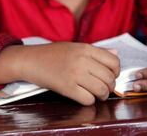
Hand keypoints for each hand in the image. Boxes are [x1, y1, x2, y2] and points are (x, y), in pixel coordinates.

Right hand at [0, 42, 119, 105]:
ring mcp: (74, 74)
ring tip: (95, 93)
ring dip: (101, 95)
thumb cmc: (52, 54)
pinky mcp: (67, 88)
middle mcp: (82, 60)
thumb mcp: (74, 47)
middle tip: (103, 87)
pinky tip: (83, 95)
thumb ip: (96, 51)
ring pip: (101, 90)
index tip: (110, 75)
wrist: (30, 60)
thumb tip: (117, 54)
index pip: (114, 61)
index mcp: (85, 48)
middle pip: (109, 78)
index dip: (116, 71)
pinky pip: (88, 99)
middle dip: (109, 86)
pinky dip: (88, 100)